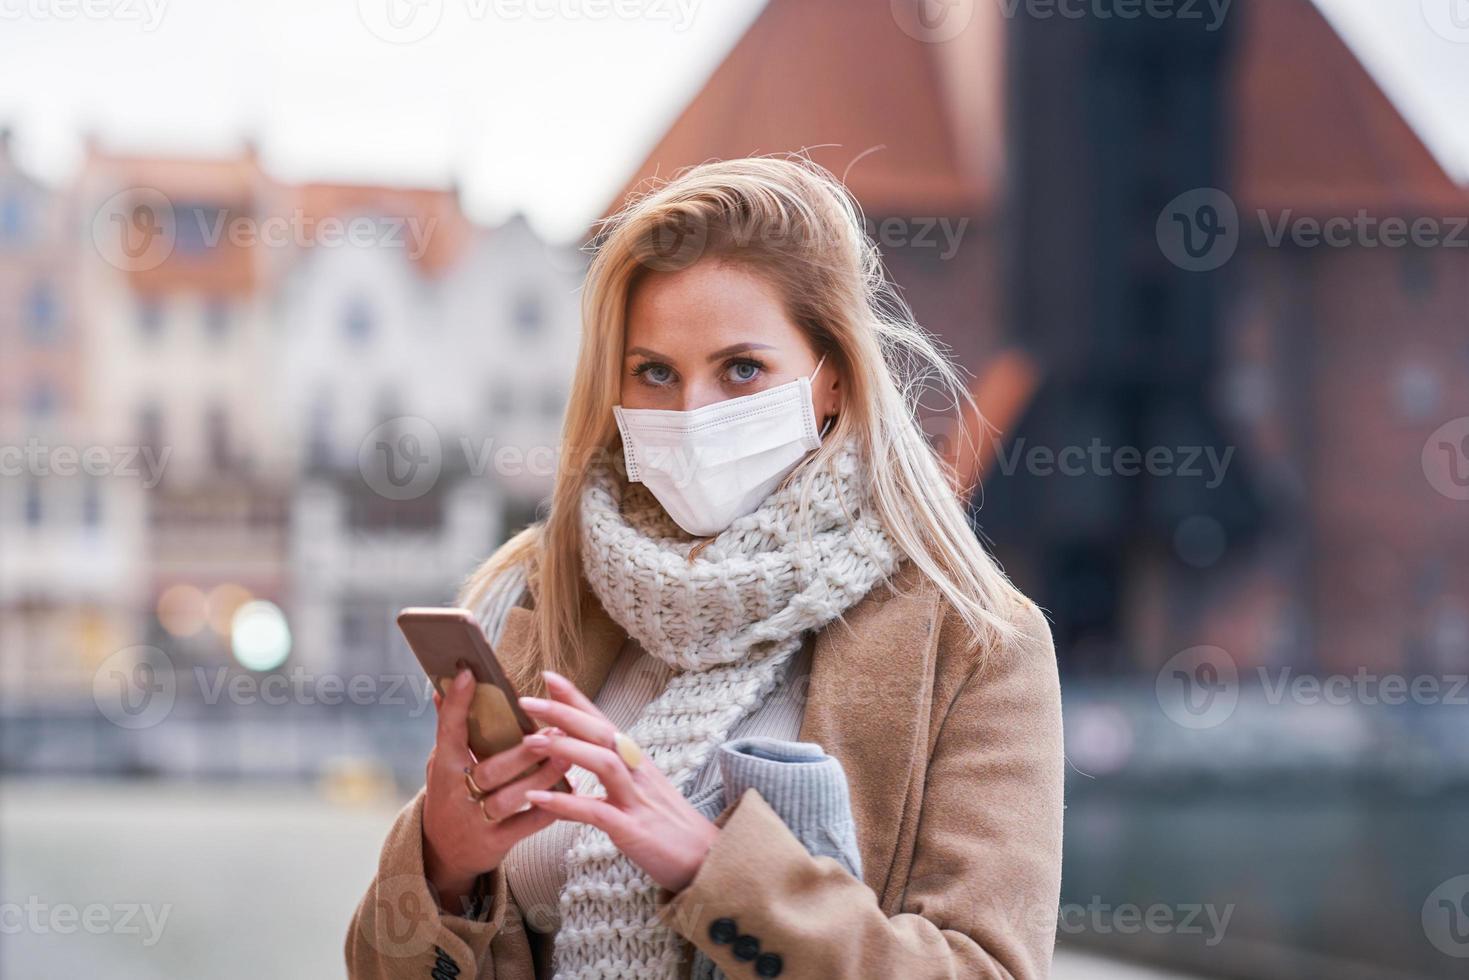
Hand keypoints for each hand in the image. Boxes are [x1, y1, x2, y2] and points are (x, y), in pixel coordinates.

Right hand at [421, 667, 572, 914]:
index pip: (449, 731)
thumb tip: (442, 687)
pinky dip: (549, 809)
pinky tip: (571, 789)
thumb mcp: (442, 764)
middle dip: (523, 752)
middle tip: (554, 730)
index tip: (470, 674)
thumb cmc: (450, 796)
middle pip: (490, 771)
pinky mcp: (495, 843)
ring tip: (568, 756)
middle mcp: (457, 794)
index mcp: (445, 768)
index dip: (457, 704)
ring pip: (511, 799)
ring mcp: (475, 821)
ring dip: (542, 778)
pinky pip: (526, 826)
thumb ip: (448, 730)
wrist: (441, 853)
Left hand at [518, 670, 719, 893]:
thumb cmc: (669, 826)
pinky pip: (595, 812)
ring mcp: (636, 799)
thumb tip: (582, 753)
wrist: (708, 858)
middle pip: (601, 732)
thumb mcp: (642, 789)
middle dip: (564, 713)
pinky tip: (538, 798)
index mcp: (637, 761)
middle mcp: (638, 772)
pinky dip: (566, 803)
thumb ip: (615, 770)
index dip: (577, 699)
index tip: (548, 677)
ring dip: (565, 749)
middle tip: (527, 701)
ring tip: (530, 742)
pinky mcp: (632, 829)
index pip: (603, 721)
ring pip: (602, 762)